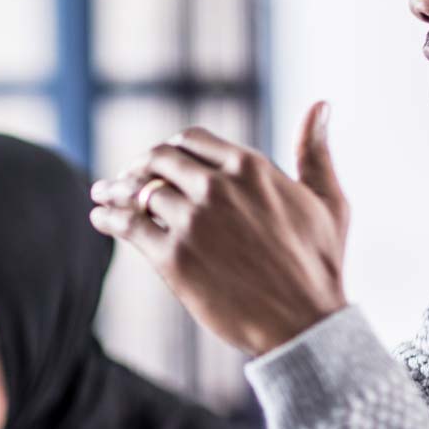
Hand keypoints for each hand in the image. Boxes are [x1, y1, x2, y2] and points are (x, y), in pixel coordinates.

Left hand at [89, 103, 350, 355]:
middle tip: (124, 177)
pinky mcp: (173, 258)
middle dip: (138, 166)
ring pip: (138, 191)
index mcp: (250, 167)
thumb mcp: (328, 201)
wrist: (304, 323)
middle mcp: (217, 187)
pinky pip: (128, 226)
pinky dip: (108, 218)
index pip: (191, 140)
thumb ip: (315, 152)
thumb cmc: (319, 266)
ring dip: (115, 191)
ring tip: (102, 195)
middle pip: (158, 160)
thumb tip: (320, 104)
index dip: (170, 149)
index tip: (159, 160)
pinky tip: (100, 218)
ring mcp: (192, 221)